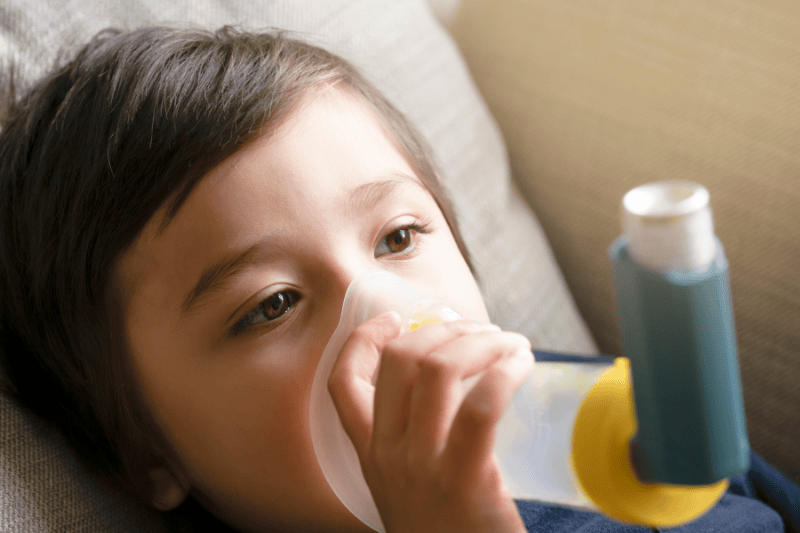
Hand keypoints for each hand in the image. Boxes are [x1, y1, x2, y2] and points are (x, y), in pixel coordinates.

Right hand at [328, 312, 533, 532]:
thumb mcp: (412, 486)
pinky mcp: (465, 480)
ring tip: (507, 343)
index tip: (395, 318)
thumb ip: (418, 441)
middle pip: (400, 360)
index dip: (363, 339)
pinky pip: (482, 403)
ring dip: (479, 340)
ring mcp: (422, 468)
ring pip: (438, 369)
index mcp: (371, 455)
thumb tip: (459, 379)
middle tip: (479, 331)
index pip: (341, 383)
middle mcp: (387, 455)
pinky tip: (522, 364)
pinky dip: (505, 370)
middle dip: (443, 328)